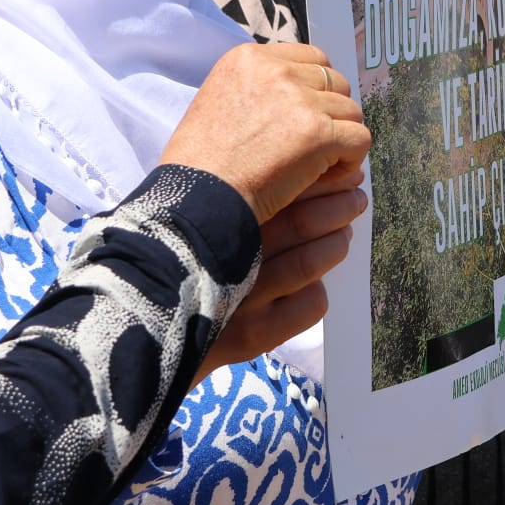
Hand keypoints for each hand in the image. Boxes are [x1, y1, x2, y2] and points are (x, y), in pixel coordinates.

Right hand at [162, 43, 370, 224]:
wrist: (198, 197)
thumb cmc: (202, 161)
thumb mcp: (219, 99)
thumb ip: (258, 86)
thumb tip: (301, 89)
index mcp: (249, 58)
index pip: (311, 57)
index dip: (317, 89)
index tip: (306, 117)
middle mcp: (276, 71)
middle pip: (335, 82)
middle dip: (331, 113)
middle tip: (313, 144)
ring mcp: (300, 101)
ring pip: (351, 112)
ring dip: (340, 139)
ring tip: (317, 164)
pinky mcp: (319, 133)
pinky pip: (360, 139)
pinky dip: (351, 160)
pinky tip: (327, 176)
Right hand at [191, 186, 365, 383]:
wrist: (150, 333)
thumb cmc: (186, 266)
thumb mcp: (201, 224)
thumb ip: (240, 200)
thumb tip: (305, 168)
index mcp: (216, 219)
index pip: (283, 188)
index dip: (323, 179)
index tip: (343, 173)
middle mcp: (228, 255)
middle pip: (303, 222)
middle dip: (341, 205)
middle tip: (355, 199)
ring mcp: (241, 298)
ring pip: (311, 261)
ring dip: (337, 243)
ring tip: (344, 234)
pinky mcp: (252, 336)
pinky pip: (310, 305)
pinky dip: (320, 290)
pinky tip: (317, 284)